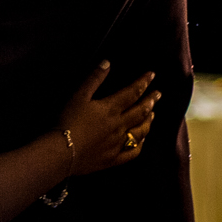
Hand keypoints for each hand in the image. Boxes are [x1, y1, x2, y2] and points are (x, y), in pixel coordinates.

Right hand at [58, 61, 157, 175]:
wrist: (63, 152)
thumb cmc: (68, 121)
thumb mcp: (78, 96)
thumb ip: (93, 79)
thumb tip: (107, 63)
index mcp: (111, 109)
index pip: (132, 93)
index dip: (143, 83)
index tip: (152, 75)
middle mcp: (119, 125)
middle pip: (140, 111)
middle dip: (150, 101)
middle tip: (158, 94)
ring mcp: (118, 143)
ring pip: (140, 132)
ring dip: (148, 121)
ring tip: (152, 115)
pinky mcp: (114, 158)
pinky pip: (132, 152)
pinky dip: (140, 145)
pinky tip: (142, 141)